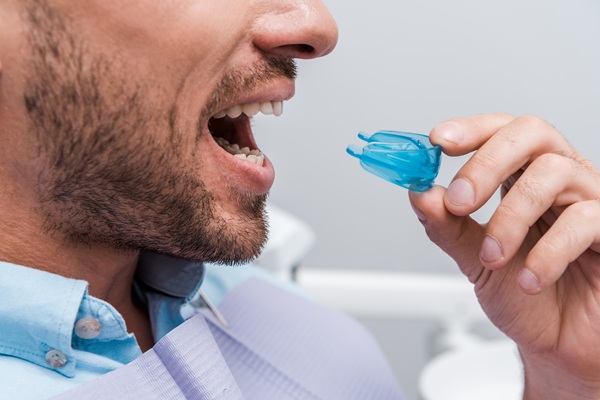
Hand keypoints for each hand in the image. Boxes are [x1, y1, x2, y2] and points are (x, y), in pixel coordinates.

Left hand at [409, 113, 599, 398]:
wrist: (560, 345)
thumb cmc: (525, 297)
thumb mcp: (475, 260)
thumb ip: (448, 226)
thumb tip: (418, 192)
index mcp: (522, 178)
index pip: (501, 131)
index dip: (471, 129)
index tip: (437, 141)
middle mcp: (558, 180)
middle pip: (529, 135)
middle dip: (485, 163)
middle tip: (458, 201)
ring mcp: (590, 200)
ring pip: (553, 174)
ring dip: (510, 217)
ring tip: (493, 257)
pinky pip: (586, 220)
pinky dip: (547, 252)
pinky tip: (528, 280)